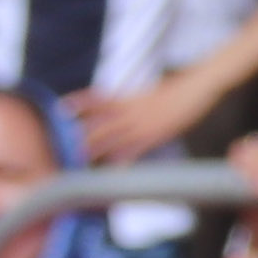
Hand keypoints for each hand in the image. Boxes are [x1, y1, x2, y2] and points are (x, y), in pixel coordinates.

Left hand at [71, 79, 208, 163]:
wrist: (196, 87)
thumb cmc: (177, 91)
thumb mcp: (151, 95)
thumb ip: (136, 103)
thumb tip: (126, 106)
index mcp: (129, 99)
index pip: (98, 99)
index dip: (80, 102)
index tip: (61, 105)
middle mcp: (130, 110)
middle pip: (100, 122)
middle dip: (83, 133)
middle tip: (64, 144)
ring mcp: (141, 123)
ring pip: (112, 137)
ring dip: (96, 148)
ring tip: (80, 159)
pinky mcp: (155, 135)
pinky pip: (135, 149)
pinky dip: (123, 160)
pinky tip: (113, 170)